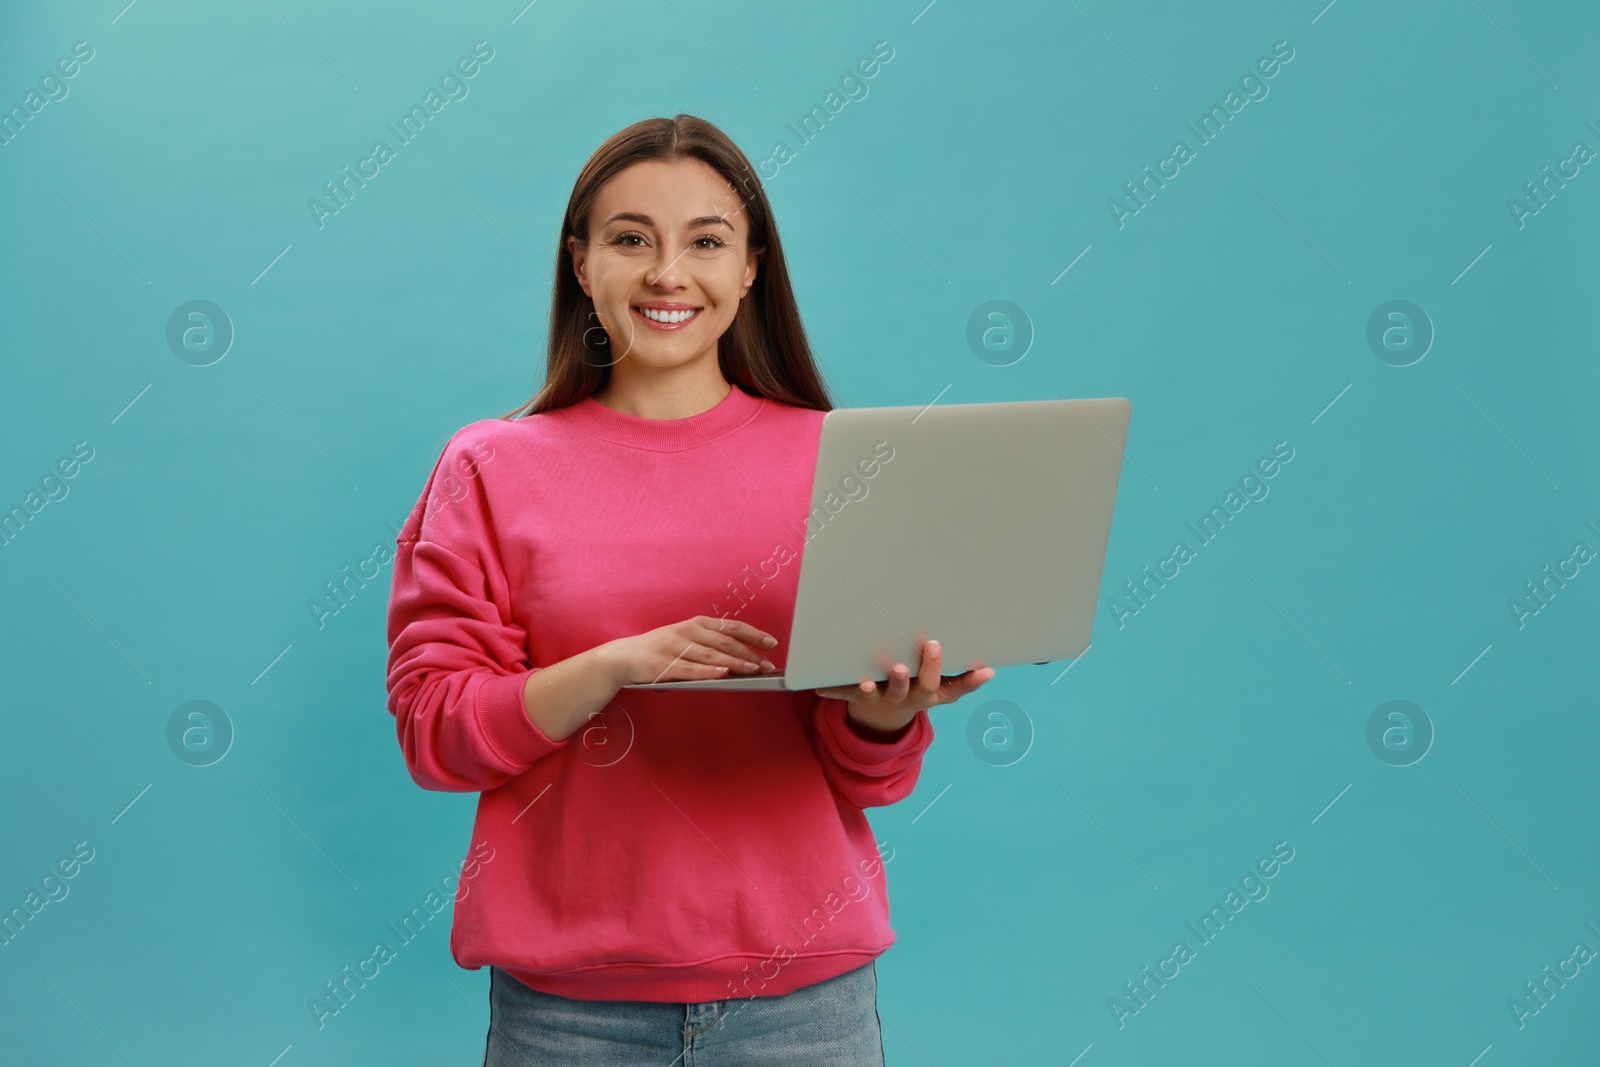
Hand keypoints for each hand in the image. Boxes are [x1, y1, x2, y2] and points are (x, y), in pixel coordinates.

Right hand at [595, 616, 778, 685]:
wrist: (624, 656)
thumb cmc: (661, 649)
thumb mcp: (686, 638)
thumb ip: (710, 644)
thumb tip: (743, 658)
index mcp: (696, 623)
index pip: (731, 627)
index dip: (753, 634)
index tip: (772, 643)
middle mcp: (687, 631)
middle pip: (724, 642)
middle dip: (749, 653)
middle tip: (767, 664)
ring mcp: (674, 647)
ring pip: (710, 655)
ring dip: (734, 662)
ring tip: (753, 669)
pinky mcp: (663, 664)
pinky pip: (690, 669)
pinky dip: (708, 672)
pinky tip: (723, 675)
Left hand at [814, 639, 994, 740]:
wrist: (884, 720)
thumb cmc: (918, 694)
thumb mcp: (943, 693)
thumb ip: (965, 683)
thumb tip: (990, 671)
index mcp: (924, 695)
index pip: (934, 684)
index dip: (935, 667)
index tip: (933, 644)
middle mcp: (901, 698)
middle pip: (904, 690)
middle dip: (903, 678)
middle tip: (901, 665)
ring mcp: (878, 699)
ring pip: (874, 695)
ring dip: (870, 689)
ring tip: (868, 682)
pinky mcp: (856, 697)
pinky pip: (843, 695)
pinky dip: (832, 691)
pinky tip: (819, 687)